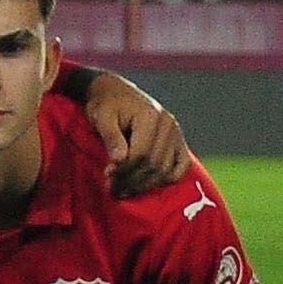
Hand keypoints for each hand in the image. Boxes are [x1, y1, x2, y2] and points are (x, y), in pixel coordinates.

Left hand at [79, 73, 187, 195]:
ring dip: (145, 185)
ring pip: (166, 169)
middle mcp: (169, 124)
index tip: (107, 176)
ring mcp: (176, 133)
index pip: (141, 153)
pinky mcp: (178, 141)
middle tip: (113, 190)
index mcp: (151, 116)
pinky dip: (167, 179)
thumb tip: (119, 161)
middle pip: (154, 164)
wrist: (115, 92)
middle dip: (132, 180)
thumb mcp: (102, 117)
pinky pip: (181, 166)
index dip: (124, 169)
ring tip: (124, 191)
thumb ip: (111, 138)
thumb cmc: (105, 104)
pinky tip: (147, 186)